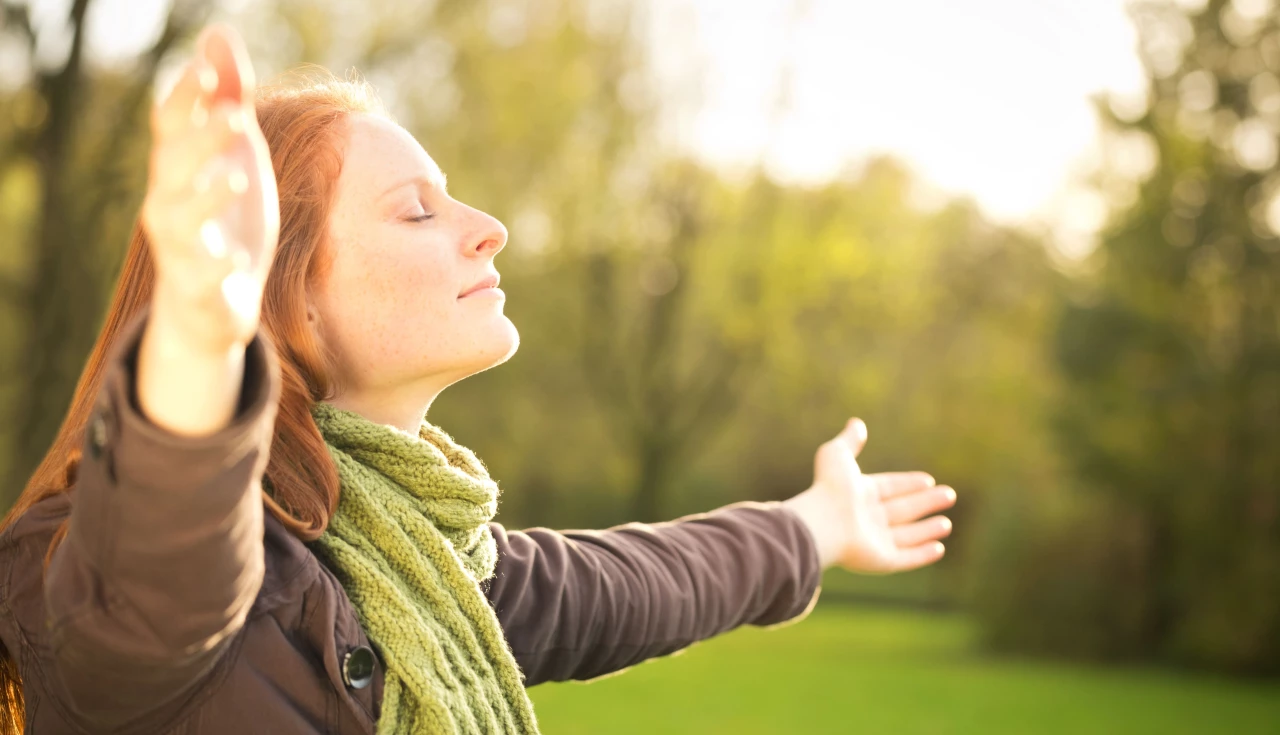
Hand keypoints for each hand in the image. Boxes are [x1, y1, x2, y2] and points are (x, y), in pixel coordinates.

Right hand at [141, 23, 278, 354]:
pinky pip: (201, 280)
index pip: (172, 125)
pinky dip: (215, 268)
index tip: (208, 72)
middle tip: (237, 117)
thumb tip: (218, 35)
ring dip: (205, 197)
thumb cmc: (226, 219)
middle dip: (201, 140)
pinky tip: (236, 260)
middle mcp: (169, 204)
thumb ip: (229, 101)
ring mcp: (181, 249)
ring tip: (236, 177)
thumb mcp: (236, 156)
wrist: (216, 303)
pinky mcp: (200, 291)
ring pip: (179, 221)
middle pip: (174, 166)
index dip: (186, 98)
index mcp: (178, 170)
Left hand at [783, 418, 955, 572]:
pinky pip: (906, 558)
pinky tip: (939, 549)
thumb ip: (849, 440)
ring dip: (927, 530)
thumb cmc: (829, 488)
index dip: (909, 483)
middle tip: (949, 495)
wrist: (823, 522)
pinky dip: (923, 555)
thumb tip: (856, 422)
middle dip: (926, 503)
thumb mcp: (838, 454)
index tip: (928, 480)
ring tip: (947, 524)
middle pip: (903, 510)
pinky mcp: (880, 561)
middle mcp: (867, 519)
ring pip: (907, 535)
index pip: (890, 487)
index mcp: (859, 494)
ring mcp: (874, 541)